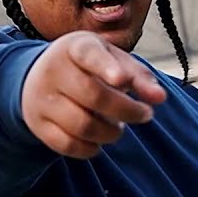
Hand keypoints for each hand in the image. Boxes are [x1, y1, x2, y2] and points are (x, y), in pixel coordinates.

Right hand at [21, 31, 166, 158]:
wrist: (39, 77)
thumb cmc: (88, 67)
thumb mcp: (112, 60)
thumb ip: (139, 76)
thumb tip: (160, 98)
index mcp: (75, 47)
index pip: (89, 55)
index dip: (106, 67)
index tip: (121, 80)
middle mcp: (53, 70)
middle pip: (94, 96)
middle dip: (128, 111)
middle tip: (145, 115)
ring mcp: (41, 98)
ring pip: (82, 125)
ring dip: (110, 133)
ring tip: (118, 128)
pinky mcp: (37, 124)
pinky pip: (67, 145)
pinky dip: (90, 149)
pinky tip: (99, 142)